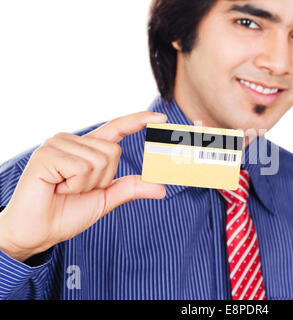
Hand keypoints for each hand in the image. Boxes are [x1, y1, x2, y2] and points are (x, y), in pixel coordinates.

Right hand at [0, 111, 166, 261]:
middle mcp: (73, 141)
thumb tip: (162, 188)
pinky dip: (75, 185)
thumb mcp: (105, 199)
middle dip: (102, 179)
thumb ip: (130, 188)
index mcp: (87, 149)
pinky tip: (56, 187)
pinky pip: (81, 168)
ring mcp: (57, 144)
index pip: (117, 128)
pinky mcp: (46, 154)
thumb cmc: (66, 213)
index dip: (138, 120)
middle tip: (76, 189)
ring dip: (86, 184)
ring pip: (99, 160)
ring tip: (64, 189)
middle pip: (113, 151)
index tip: (161, 117)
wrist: (37, 231)